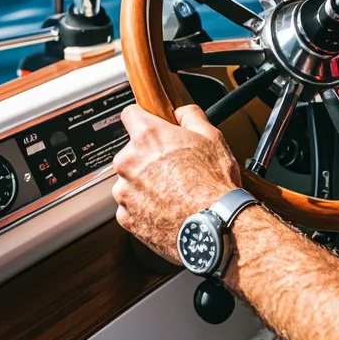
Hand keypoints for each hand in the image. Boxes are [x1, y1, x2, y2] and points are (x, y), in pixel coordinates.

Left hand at [112, 103, 240, 262]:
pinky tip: (167, 208)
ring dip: (144, 183)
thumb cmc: (212, 183)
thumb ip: (191, 116)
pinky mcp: (126, 218)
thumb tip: (181, 112)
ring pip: (130, 180)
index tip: (150, 125)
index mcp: (148, 137)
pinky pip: (131, 206)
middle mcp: (129, 162)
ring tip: (173, 191)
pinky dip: (144, 207)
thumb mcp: (211, 136)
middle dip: (147, 156)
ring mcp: (125, 192)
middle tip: (173, 165)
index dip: (143, 118)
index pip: (130, 114)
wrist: (213, 226)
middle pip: (131, 151)